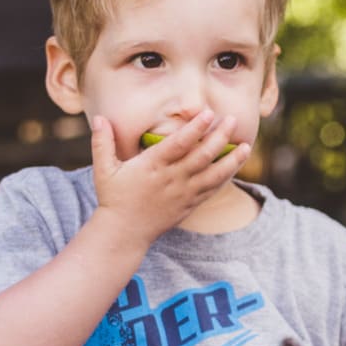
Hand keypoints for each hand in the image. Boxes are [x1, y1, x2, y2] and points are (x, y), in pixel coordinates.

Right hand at [88, 109, 249, 240]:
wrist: (124, 232)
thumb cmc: (113, 198)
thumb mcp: (103, 169)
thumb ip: (102, 142)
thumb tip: (99, 117)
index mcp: (152, 166)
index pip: (179, 144)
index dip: (195, 128)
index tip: (209, 114)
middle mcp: (171, 179)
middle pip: (202, 156)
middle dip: (220, 137)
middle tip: (234, 120)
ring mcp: (183, 193)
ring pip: (213, 174)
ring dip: (232, 160)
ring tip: (246, 145)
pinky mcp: (190, 205)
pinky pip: (213, 189)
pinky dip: (226, 177)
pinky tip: (236, 165)